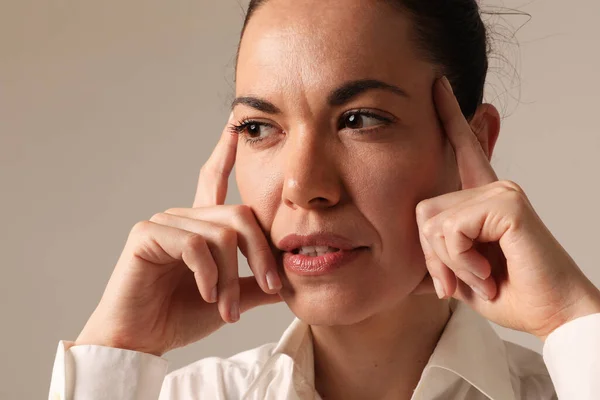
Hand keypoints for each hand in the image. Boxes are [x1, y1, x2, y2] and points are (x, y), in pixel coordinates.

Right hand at [75, 115, 282, 355]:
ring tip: (228, 309)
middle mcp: (183, 217)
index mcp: (200, 226)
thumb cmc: (179, 316)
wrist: (142, 341)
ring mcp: (164, 222)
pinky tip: (205, 295)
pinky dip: (208, 275)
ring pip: (222, 235)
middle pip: (240, 216)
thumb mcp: (230, 298)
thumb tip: (291, 279)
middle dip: (261, 255)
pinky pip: (195, 244)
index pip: (213, 180)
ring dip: (232, 278)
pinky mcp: (147, 234)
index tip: (233, 126)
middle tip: (271, 287)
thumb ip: (257, 285)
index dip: (224, 153)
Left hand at [412, 77, 599, 340]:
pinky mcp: (507, 202)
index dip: (449, 118)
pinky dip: (460, 261)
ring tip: (478, 277)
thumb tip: (405, 277)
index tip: (437, 85)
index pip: (462, 151)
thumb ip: (435, 262)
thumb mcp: (460, 275)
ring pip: (433, 222)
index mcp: (482, 200)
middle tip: (456, 282)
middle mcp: (492, 188)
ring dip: (448, 262)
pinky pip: (451, 229)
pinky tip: (486, 272)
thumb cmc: (511, 293)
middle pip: (423, 208)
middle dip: (431, 255)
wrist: (550, 314)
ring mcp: (501, 191)